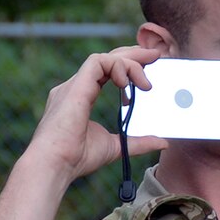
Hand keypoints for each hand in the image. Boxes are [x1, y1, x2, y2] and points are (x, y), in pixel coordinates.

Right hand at [24, 44, 169, 185]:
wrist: (56, 164)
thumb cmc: (77, 158)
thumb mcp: (116, 147)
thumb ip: (138, 142)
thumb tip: (163, 142)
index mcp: (81, 98)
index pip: (106, 72)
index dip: (127, 66)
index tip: (150, 68)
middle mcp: (76, 87)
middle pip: (106, 60)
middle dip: (133, 55)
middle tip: (156, 56)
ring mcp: (74, 85)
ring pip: (104, 58)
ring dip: (129, 63)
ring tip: (145, 83)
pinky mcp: (76, 85)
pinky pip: (98, 62)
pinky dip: (117, 66)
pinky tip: (127, 83)